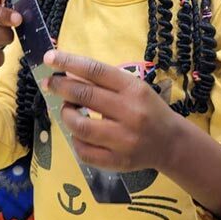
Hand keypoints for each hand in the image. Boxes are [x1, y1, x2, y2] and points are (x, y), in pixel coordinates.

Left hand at [44, 49, 182, 171]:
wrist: (171, 143)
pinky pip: (84, 151)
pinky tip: (78, 134)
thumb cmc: (147, 109)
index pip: (95, 71)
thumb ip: (104, 81)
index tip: (49, 58)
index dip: (68, 62)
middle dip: (60, 87)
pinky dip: (75, 140)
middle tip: (49, 83)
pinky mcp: (118, 161)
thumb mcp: (133, 88)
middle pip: (85, 95)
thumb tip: (66, 73)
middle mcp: (130, 113)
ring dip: (66, 115)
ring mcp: (124, 140)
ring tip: (67, 110)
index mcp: (134, 90)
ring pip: (79, 126)